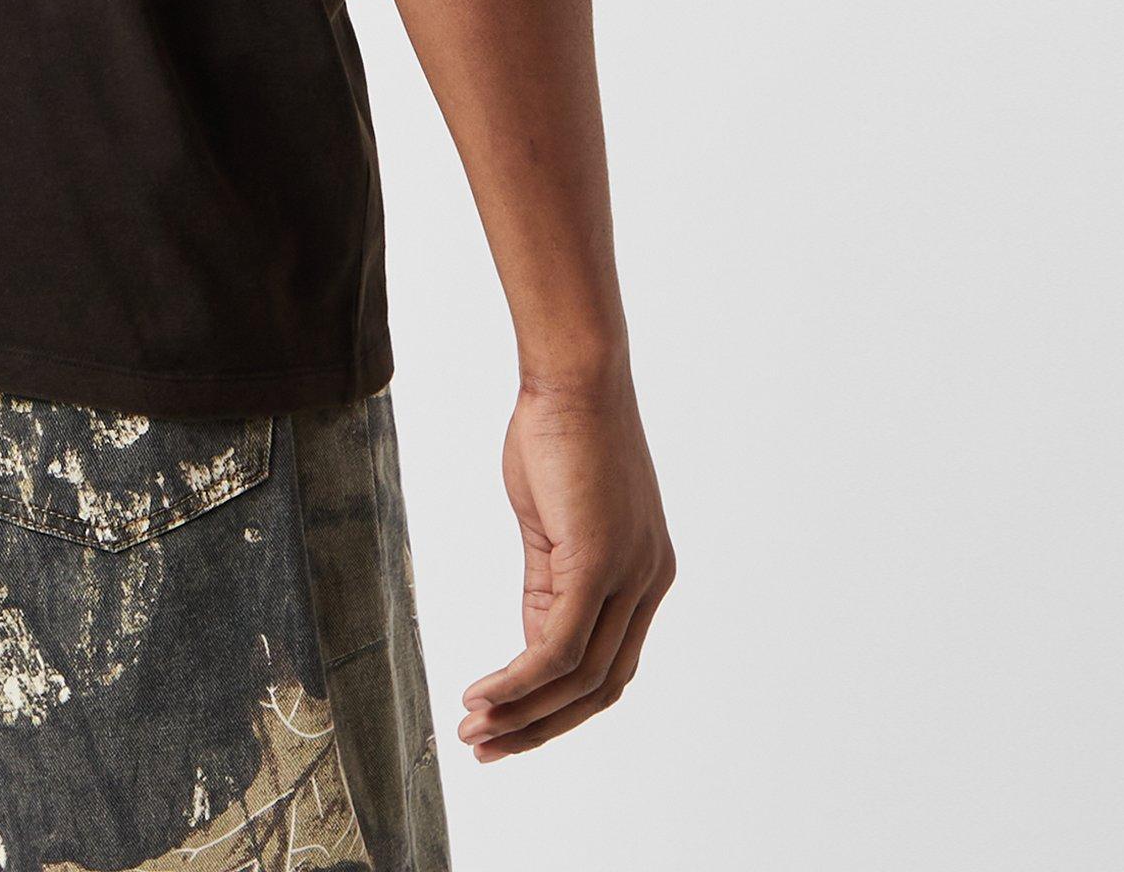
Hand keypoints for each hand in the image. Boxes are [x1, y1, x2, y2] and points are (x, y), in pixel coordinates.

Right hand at [458, 375, 674, 758]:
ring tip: (473, 728)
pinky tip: (483, 694)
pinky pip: (558, 648)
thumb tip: (532, 649)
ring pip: (580, 678)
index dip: (558, 705)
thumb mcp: (553, 527)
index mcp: (646, 576)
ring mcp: (631, 576)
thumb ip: (548, 588)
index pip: (610, 667)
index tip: (507, 721)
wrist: (572, 377)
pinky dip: (517, 680)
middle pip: (601, 688)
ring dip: (522, 712)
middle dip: (541, 727)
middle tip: (485, 746)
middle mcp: (650, 584)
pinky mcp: (600, 563)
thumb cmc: (557, 435)